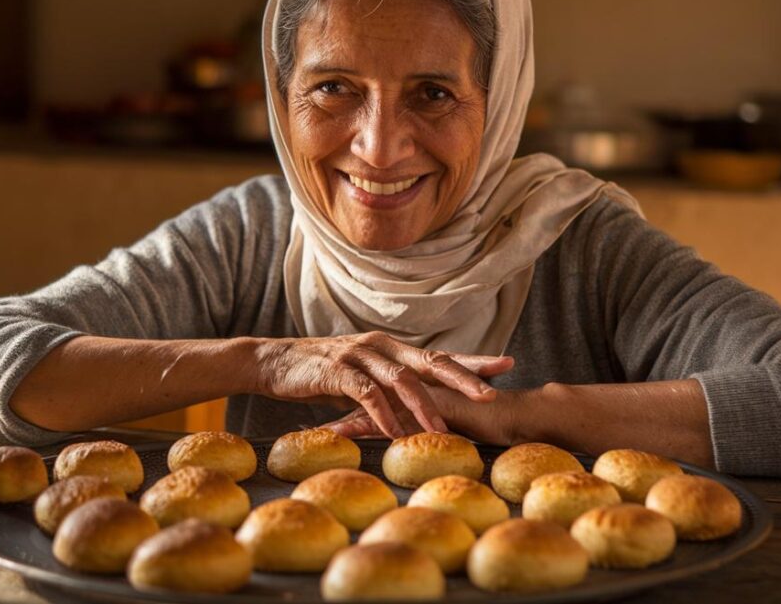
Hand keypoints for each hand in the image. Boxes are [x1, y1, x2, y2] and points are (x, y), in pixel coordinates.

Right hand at [251, 332, 512, 437]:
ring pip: (401, 380)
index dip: (473, 359)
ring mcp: (359, 356)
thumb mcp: (362, 380)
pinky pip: (365, 394)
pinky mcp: (336, 371)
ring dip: (423, 407)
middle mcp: (381, 347)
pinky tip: (393, 433)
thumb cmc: (321, 375)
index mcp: (392, 349)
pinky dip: (381, 415)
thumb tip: (420, 413)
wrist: (273, 363)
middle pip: (430, 361)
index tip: (507, 364)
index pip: (440, 354)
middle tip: (491, 394)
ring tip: (442, 432)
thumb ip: (390, 391)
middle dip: (463, 378)